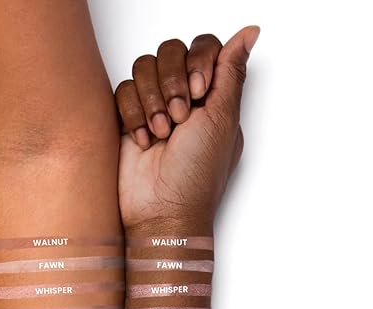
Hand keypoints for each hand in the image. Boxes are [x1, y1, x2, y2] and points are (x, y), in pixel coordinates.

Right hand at [115, 26, 258, 230]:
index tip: (198, 91)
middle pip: (171, 51)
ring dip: (151, 101)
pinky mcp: (127, 121)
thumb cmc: (195, 176)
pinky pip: (122, 92)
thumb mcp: (223, 119)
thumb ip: (231, 71)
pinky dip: (132, 115)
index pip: (204, 47)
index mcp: (212, 95)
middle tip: (178, 119)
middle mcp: (183, 98)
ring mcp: (153, 108)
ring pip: (143, 68)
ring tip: (160, 134)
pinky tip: (143, 141)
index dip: (198, 61)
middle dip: (172, 83)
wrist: (161, 212)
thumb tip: (250, 32)